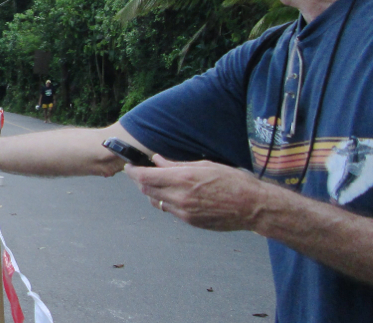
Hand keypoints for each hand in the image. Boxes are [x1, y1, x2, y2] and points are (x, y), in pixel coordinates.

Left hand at [124, 154, 266, 231]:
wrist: (252, 207)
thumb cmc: (232, 180)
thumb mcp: (204, 165)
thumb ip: (177, 164)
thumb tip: (157, 160)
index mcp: (183, 179)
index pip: (146, 177)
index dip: (133, 172)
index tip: (129, 166)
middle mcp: (180, 197)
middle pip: (146, 190)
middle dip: (139, 181)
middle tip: (139, 172)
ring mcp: (184, 212)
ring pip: (155, 202)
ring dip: (151, 192)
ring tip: (156, 181)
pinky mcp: (190, 222)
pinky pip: (169, 210)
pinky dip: (165, 200)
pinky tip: (173, 193)